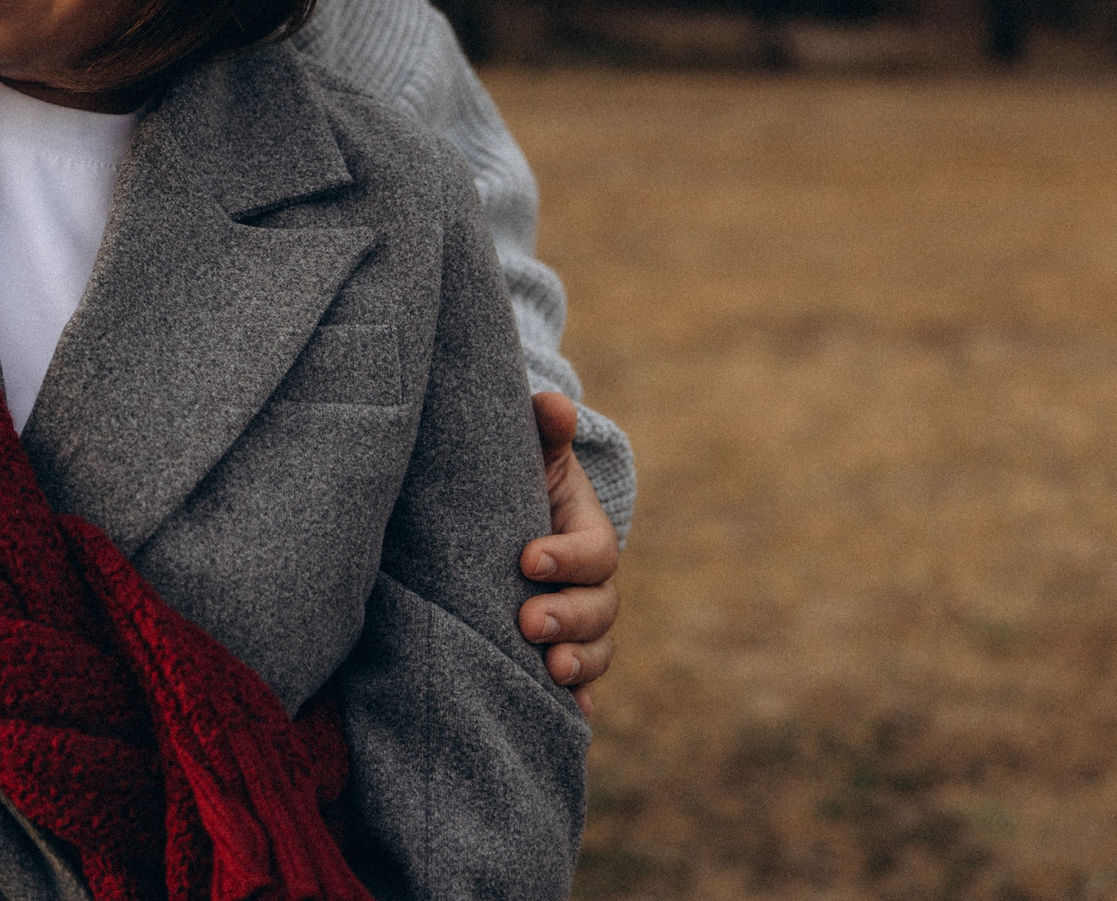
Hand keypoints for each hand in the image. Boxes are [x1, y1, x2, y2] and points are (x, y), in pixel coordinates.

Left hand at [519, 391, 619, 714]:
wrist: (517, 522)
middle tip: (528, 623)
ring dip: (578, 664)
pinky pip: (582, 685)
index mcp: (588, 537)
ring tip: (550, 672)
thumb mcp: (534, 456)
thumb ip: (543, 432)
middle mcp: (593, 586)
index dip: (566, 558)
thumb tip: (552, 402)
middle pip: (598, 611)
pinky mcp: (564, 651)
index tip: (527, 559)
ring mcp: (582, 624)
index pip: (593, 552)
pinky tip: (568, 715)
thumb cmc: (523, 483)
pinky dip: (579, 700)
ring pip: (596, 651)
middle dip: (567, 619)